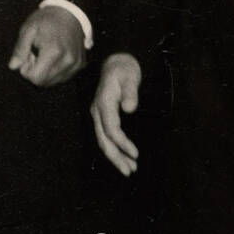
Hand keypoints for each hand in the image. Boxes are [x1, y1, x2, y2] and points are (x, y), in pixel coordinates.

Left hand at [7, 5, 85, 85]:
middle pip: (44, 82)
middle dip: (36, 71)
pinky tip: (55, 56)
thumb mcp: (29, 29)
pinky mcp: (80, 64)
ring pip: (54, 82)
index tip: (29, 55)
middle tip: (36, 54)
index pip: (35, 78)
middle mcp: (67, 61)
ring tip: (46, 54)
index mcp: (54, 52)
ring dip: (46, 72)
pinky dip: (56, 71)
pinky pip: (63, 77)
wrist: (71, 12)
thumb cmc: (47, 20)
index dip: (27, 69)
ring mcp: (76, 64)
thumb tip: (13, 66)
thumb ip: (20, 49)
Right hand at [91, 53, 141, 175]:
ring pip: (103, 141)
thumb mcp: (130, 76)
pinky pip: (105, 137)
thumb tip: (129, 108)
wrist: (115, 62)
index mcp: (103, 103)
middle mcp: (97, 112)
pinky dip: (114, 149)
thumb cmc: (124, 69)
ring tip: (129, 169)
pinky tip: (122, 157)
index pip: (111, 129)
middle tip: (130, 171)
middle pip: (104, 140)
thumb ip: (130, 91)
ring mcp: (98, 115)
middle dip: (116, 158)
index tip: (135, 154)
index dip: (122, 144)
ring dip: (115, 157)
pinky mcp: (102, 117)